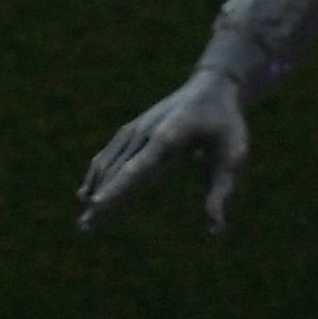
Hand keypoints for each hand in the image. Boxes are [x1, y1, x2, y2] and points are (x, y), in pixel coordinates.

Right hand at [78, 71, 251, 234]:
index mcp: (169, 136)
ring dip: (94, 192)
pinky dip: (96, 177)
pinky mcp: (131, 130)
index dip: (116, 187)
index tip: (97, 204)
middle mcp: (145, 132)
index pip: (137, 167)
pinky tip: (86, 194)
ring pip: (107, 165)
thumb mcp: (232, 157)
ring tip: (85, 223)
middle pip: (117, 171)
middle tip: (85, 228)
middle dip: (100, 199)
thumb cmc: (226, 124)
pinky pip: (108, 156)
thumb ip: (220, 193)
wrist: (213, 86)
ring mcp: (135, 129)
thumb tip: (215, 232)